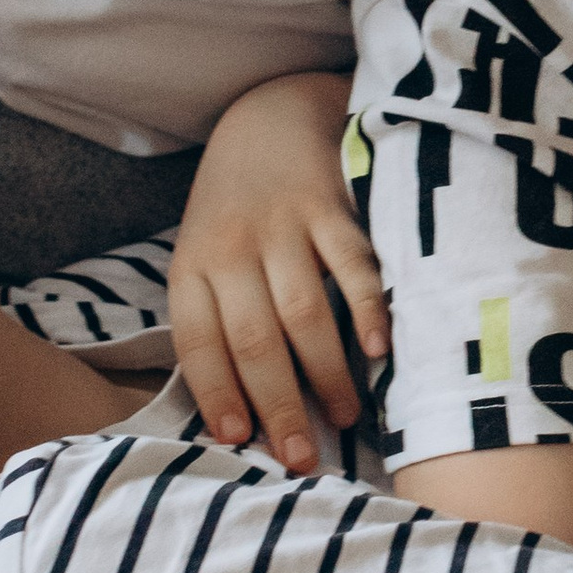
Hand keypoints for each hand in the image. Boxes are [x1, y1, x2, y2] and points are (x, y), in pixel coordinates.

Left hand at [167, 72, 387, 470]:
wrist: (269, 116)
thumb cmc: (236, 212)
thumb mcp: (206, 258)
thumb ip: (217, 321)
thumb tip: (240, 415)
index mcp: (192, 268)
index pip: (199, 343)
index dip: (217, 394)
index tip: (239, 441)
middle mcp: (231, 248)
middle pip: (253, 339)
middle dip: (278, 404)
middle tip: (302, 455)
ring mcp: (282, 225)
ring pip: (301, 311)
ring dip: (326, 371)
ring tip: (345, 416)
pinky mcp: (329, 204)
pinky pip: (350, 264)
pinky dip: (366, 308)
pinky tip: (380, 349)